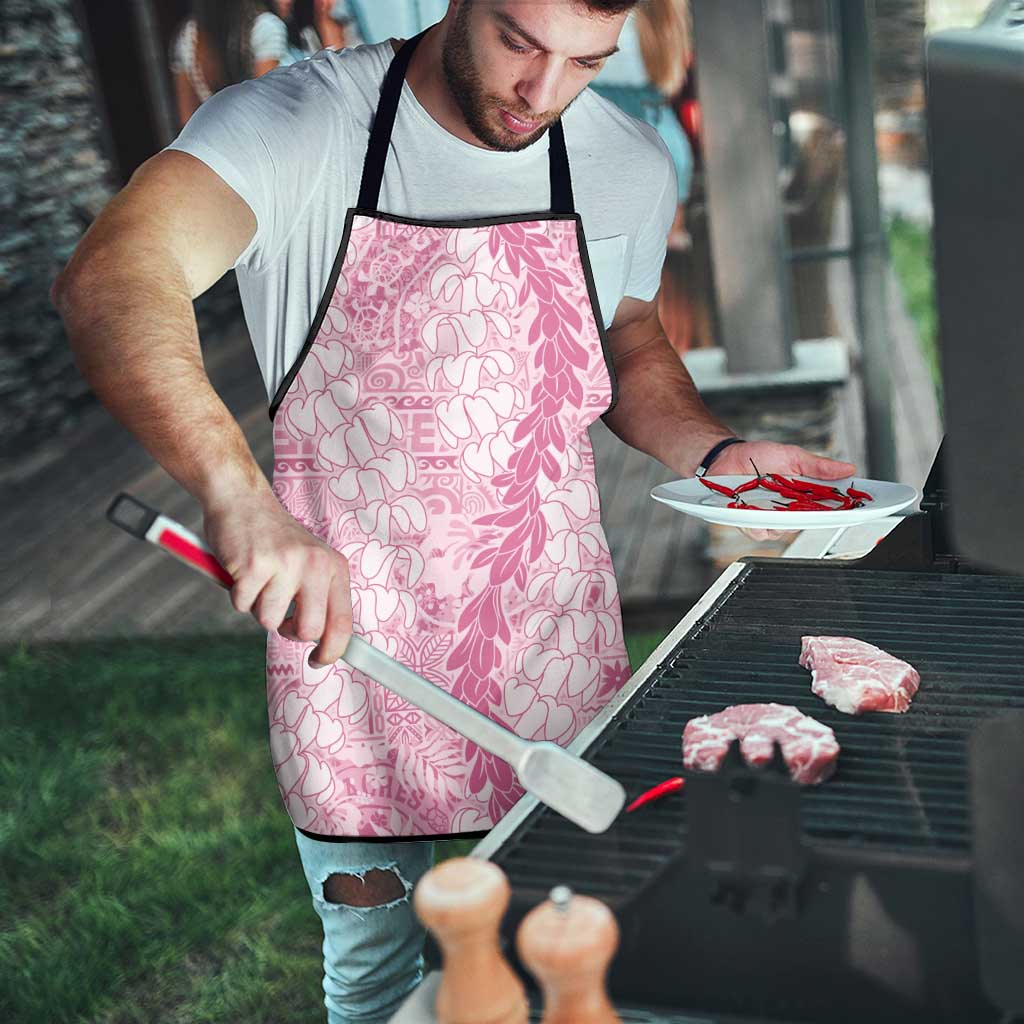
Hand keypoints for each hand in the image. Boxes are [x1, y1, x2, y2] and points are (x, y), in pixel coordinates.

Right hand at [203, 489, 352, 666]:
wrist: (242, 499)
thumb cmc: (274, 540)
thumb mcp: (310, 562)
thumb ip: (319, 597)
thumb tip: (325, 643)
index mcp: (334, 567)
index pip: (343, 622)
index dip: (332, 651)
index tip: (319, 661)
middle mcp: (315, 565)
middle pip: (308, 630)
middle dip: (289, 631)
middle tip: (279, 614)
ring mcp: (285, 564)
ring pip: (269, 621)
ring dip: (258, 607)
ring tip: (259, 579)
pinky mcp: (254, 565)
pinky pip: (242, 605)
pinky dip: (237, 594)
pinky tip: (242, 570)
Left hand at [709, 440, 856, 541]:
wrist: (726, 457)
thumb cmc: (758, 457)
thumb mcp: (792, 456)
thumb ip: (818, 466)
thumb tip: (848, 468)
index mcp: (803, 495)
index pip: (828, 507)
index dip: (844, 510)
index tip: (857, 508)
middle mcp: (789, 510)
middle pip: (808, 523)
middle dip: (812, 517)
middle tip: (813, 506)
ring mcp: (769, 518)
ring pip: (784, 531)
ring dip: (781, 519)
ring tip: (775, 504)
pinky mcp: (750, 523)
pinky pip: (759, 532)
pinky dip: (758, 524)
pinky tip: (755, 512)